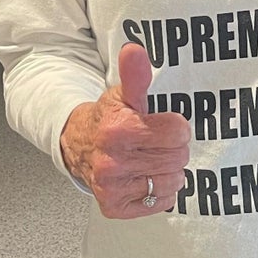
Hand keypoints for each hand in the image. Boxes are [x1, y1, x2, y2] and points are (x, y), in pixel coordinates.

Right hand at [59, 42, 190, 217]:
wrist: (78, 145)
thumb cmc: (107, 120)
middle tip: (153, 142)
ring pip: (174, 181)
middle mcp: (112, 163)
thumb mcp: (123, 94)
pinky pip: (161, 202)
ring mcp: (113, 188)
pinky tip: (143, 176)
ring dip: (167, 170)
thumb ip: (135, 74)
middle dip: (171, 147)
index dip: (174, 126)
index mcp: (118, 131)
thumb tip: (134, 50)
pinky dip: (158, 191)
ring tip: (148, 158)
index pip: (179, 131)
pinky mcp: (115, 207)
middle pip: (178, 157)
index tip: (160, 123)